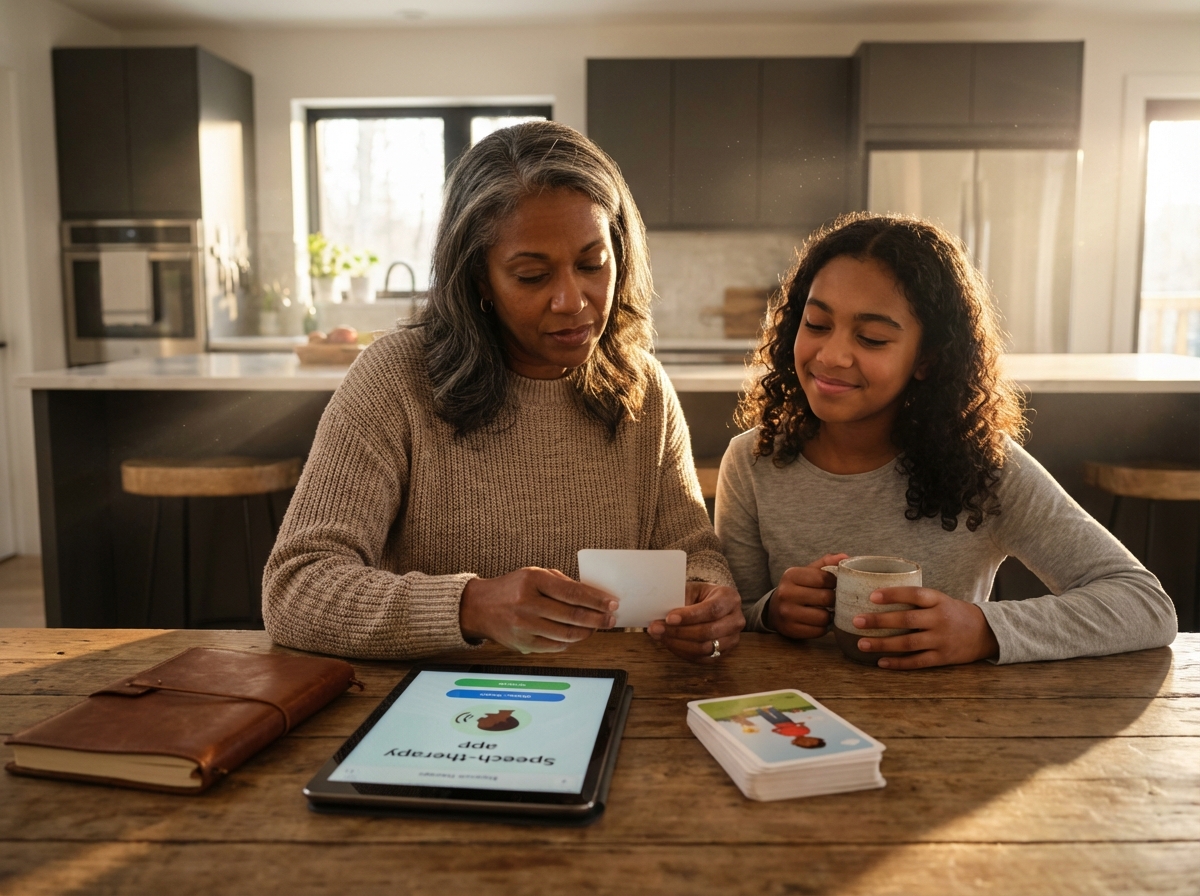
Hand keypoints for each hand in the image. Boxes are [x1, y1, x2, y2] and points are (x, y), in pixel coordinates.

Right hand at [459, 567, 616, 653]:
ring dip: (587, 632)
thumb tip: (592, 595)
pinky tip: (578, 635)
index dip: (596, 599)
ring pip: (567, 634)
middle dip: (597, 618)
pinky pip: (555, 646)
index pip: (572, 592)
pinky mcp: (523, 644)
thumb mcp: (533, 575)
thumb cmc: (511, 588)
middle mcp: (527, 603)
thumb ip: (561, 582)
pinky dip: (571, 642)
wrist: (479, 607)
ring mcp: (525, 626)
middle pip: (572, 615)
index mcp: (532, 580)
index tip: (612, 603)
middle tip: (611, 619)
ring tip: (596, 627)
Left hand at [647, 582, 743, 662]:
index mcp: (730, 598)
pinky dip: (683, 652)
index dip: (689, 616)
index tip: (669, 618)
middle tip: (656, 628)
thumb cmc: (701, 596)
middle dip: (679, 632)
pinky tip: (669, 643)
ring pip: (705, 648)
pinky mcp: (724, 653)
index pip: (711, 610)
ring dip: (678, 644)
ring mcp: (733, 639)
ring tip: (659, 636)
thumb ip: (681, 600)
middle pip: (708, 632)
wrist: (713, 605)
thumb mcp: (692, 590)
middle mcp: (736, 620)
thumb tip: (660, 614)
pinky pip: (702, 658)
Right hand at [767, 553, 848, 638]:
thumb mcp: (807, 572)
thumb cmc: (797, 588)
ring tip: (825, 611)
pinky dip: (822, 627)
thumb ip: (826, 563)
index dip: (834, 583)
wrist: (775, 609)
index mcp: (791, 575)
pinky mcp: (790, 629)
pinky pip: (818, 631)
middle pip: (825, 598)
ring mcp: (786, 612)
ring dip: (828, 615)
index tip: (834, 585)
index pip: (823, 578)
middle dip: (833, 600)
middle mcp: (786, 593)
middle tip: (832, 600)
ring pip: (823, 617)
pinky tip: (817, 621)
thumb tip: (846, 557)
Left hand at [852, 587, 999, 669]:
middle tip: (856, 621)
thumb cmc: (952, 612)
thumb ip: (915, 599)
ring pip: (909, 643)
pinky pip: (918, 661)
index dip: (894, 594)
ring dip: (883, 644)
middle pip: (907, 620)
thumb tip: (876, 595)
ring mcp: (942, 640)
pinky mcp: (943, 658)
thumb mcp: (939, 599)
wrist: (986, 632)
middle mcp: (940, 619)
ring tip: (861, 643)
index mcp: (938, 600)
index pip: (914, 594)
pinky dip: (898, 663)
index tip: (872, 595)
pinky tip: (881, 662)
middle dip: (880, 621)